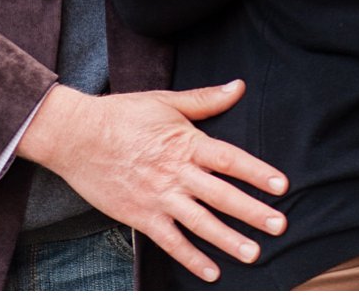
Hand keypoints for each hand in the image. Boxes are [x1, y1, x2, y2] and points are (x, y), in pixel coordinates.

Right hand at [18, 80, 287, 283]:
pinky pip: (171, 241)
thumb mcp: (165, 101)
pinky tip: (211, 271)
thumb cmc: (122, 115)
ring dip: (228, 239)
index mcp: (185, 142)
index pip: (229, 159)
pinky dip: (191, 257)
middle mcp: (176, 172)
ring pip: (200, 222)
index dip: (256, 172)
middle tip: (279, 226)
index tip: (281, 185)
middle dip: (252, 211)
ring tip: (254, 253)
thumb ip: (204, 99)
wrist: (77, 136)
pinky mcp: (141, 215)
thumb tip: (237, 87)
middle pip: (221, 194)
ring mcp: (158, 196)